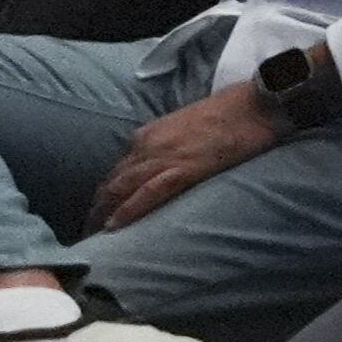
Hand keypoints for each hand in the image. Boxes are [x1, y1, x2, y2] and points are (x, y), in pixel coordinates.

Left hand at [92, 79, 287, 226]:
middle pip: (111, 182)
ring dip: (104, 214)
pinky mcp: (186, 168)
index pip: (116, 170)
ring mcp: (165, 156)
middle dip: (96, 209)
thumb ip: (167, 146)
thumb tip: (162, 166)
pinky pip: (149, 192)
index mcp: (147, 135)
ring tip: (93, 237)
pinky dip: (129, 209)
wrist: (256, 103)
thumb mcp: (186, 127)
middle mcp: (148, 145)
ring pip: (123, 189)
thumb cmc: (229, 113)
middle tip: (85, 233)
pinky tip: (115, 226)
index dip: (103, 195)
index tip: (96, 213)